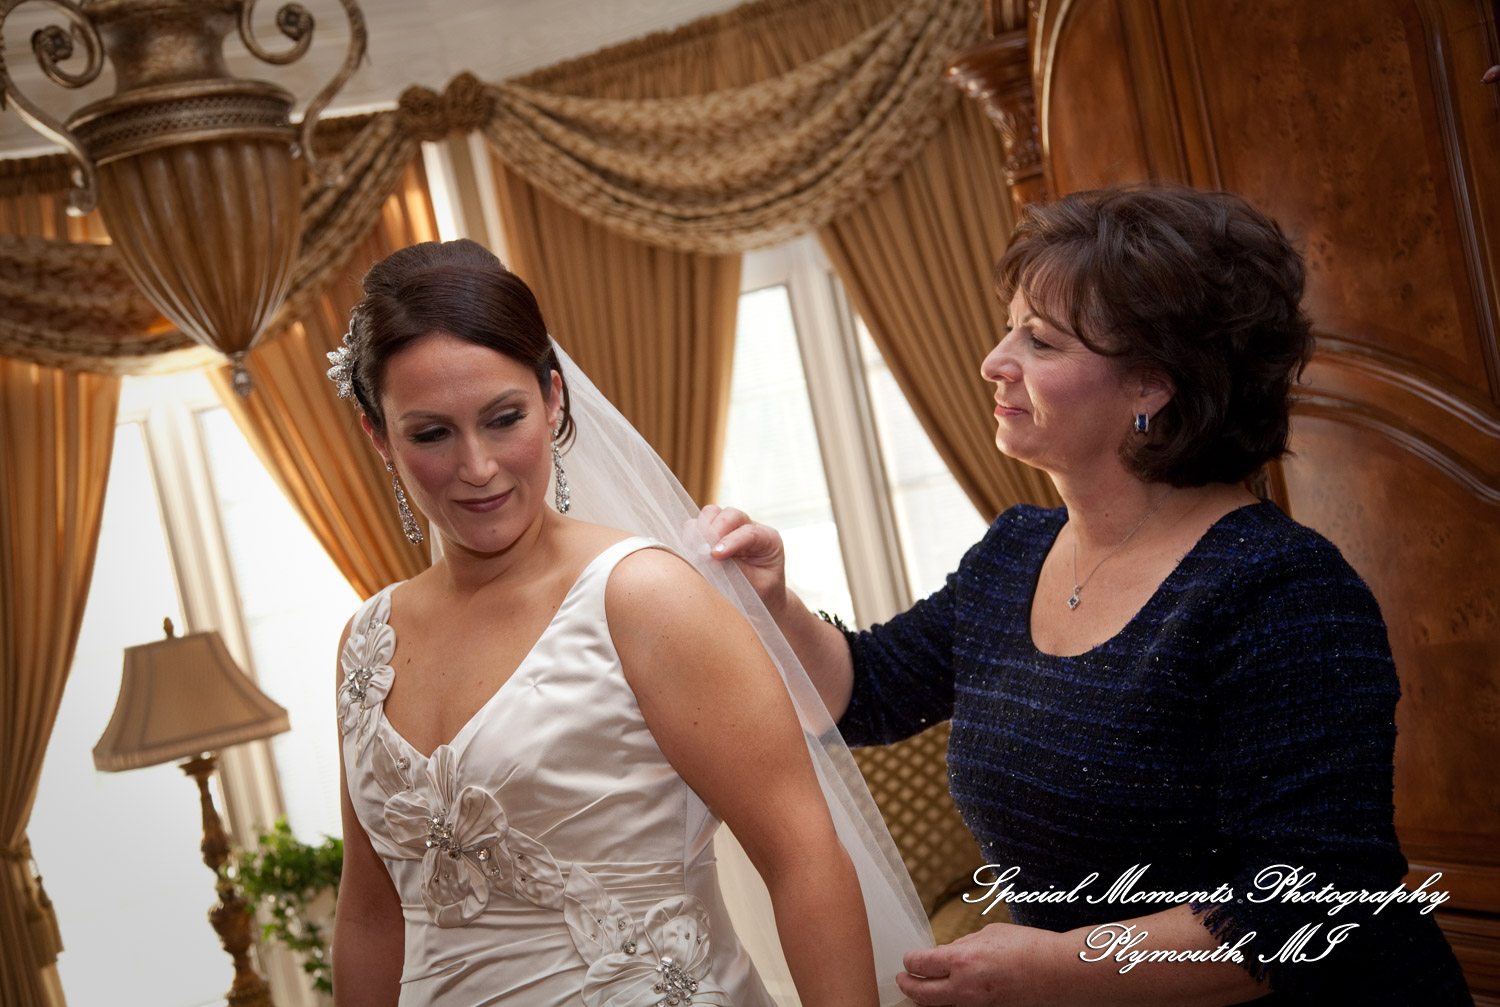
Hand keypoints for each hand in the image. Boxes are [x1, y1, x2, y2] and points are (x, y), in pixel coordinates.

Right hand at [697, 504, 788, 614]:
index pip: (750, 533)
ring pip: (712, 513)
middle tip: (703, 553)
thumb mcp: (758, 586)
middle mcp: (750, 527)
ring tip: (695, 550)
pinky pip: (699, 524)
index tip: (715, 555)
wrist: (762, 597)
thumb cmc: (764, 592)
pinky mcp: (714, 533)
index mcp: (768, 540)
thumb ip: (738, 572)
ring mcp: (731, 528)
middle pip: (731, 515)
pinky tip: (691, 550)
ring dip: (701, 530)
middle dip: (714, 531)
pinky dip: (692, 534)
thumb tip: (712, 561)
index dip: (731, 542)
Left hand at [897, 922, 1061, 1006]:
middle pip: (921, 994)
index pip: (920, 964)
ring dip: (927, 999)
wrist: (1059, 973)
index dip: (909, 961)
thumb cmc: (1030, 949)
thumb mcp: (989, 935)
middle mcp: (966, 988)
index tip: (908, 959)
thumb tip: (947, 952)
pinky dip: (951, 1004)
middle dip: (907, 986)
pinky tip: (949, 996)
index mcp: (963, 960)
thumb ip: (964, 945)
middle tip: (903, 979)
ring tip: (922, 990)